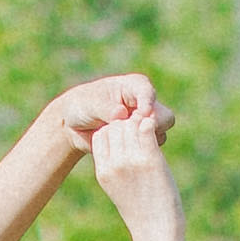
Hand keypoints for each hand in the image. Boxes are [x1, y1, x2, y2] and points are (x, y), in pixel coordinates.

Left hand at [44, 74, 161, 158]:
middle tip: (136, 133)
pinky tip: (123, 153)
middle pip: (165, 116)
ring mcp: (145, 125)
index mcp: (135, 87)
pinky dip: (139, 152)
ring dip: (145, 141)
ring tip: (123, 144)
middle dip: (153, 126)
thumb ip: (105, 108)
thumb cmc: (82, 106)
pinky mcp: (141, 141)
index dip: (147, 103)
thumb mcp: (90, 104)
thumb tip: (121, 114)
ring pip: (160, 134)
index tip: (141, 114)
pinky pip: (150, 149)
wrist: (74, 126)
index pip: (148, 93)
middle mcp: (145, 105)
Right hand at [85, 92, 175, 225]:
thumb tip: (124, 145)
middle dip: (129, 124)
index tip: (130, 138)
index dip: (115, 131)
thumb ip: (116, 166)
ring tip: (151, 131)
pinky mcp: (150, 160)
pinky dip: (152, 126)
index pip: (101, 135)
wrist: (156, 232)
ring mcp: (131, 161)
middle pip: (116, 127)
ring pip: (131, 125)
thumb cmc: (142, 213)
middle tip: (144, 131)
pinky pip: (146, 129)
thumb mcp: (118, 189)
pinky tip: (157, 130)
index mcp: (103, 171)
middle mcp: (114, 165)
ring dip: (142, 123)